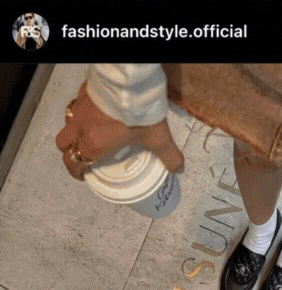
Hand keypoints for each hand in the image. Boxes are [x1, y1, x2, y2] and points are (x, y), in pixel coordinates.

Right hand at [56, 81, 184, 180]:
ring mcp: (81, 107)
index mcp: (94, 144)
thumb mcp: (157, 138)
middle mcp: (82, 127)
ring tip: (89, 131)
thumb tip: (177, 168)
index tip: (82, 174)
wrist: (130, 80)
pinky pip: (77, 103)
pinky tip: (96, 109)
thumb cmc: (138, 110)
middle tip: (82, 153)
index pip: (74, 162)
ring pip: (67, 122)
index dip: (76, 171)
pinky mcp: (84, 91)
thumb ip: (168, 155)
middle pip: (63, 144)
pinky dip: (82, 110)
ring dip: (74, 129)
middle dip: (70, 151)